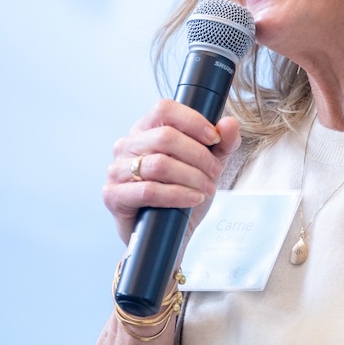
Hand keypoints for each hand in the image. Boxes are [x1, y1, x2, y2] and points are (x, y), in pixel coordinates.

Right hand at [103, 99, 240, 244]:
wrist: (170, 235)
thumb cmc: (184, 194)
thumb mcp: (208, 166)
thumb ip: (223, 144)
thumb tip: (229, 123)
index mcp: (146, 129)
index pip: (165, 108)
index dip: (193, 121)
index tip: (214, 139)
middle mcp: (127, 144)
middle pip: (165, 137)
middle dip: (198, 156)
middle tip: (215, 172)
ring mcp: (117, 169)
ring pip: (159, 164)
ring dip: (191, 176)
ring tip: (206, 188)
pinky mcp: (113, 195)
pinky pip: (148, 190)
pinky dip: (177, 194)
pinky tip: (192, 198)